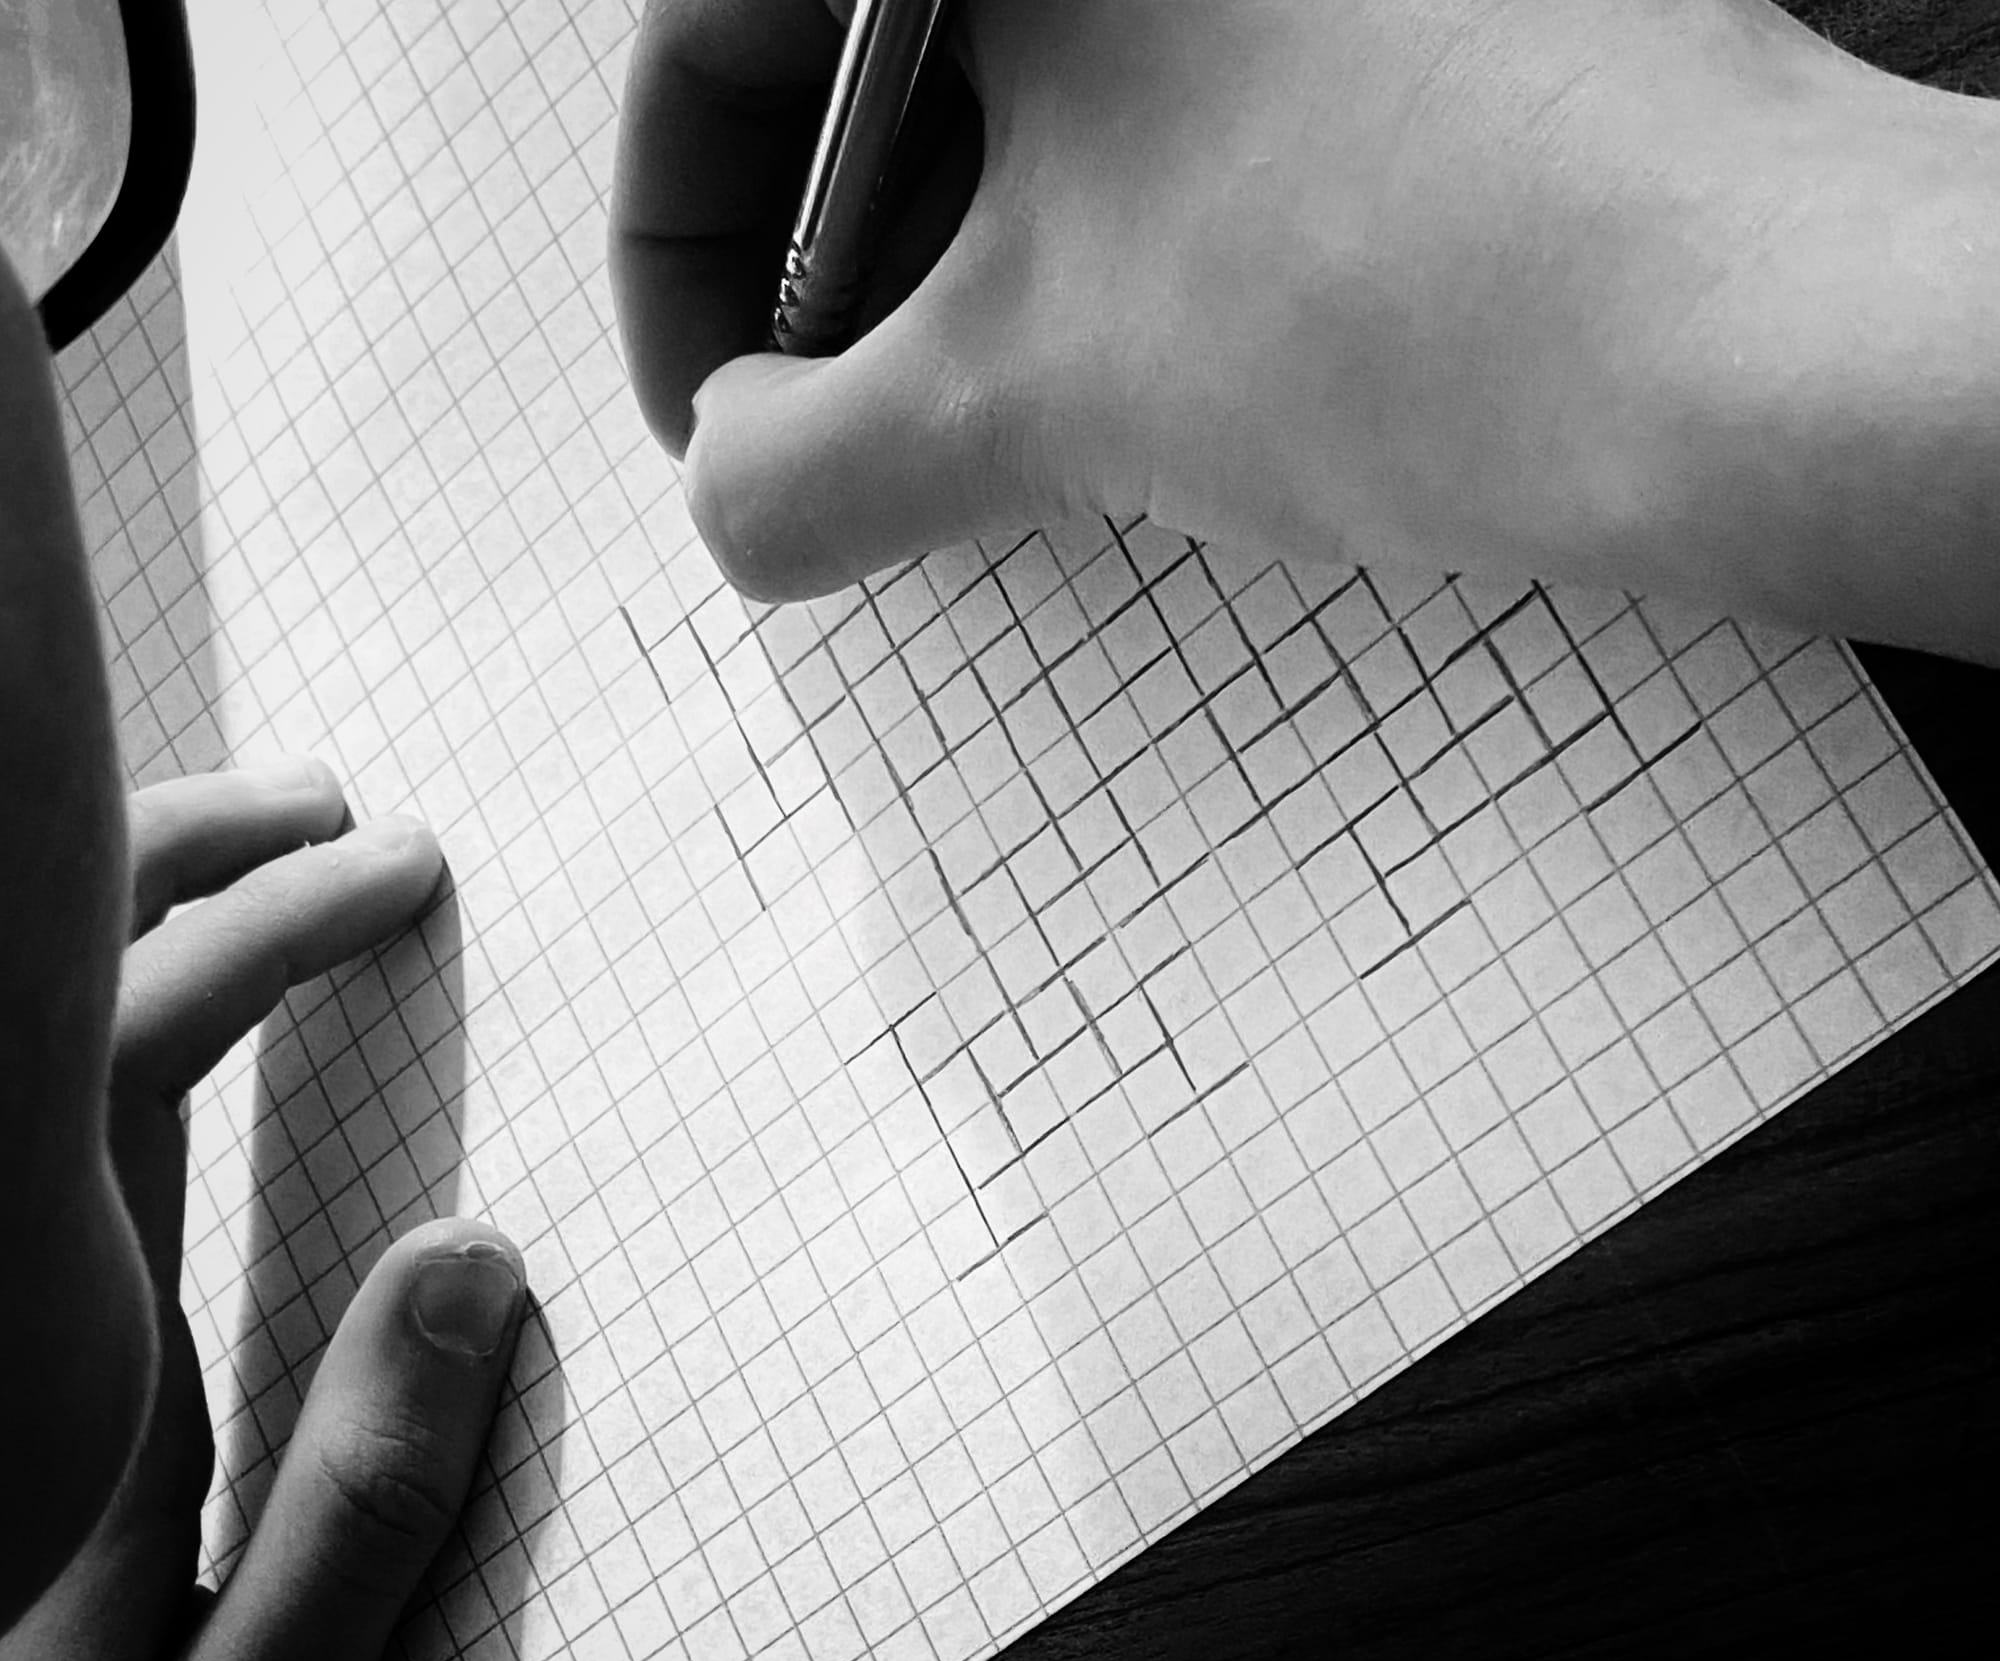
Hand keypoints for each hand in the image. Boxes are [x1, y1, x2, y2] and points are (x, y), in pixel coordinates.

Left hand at [0, 261, 528, 1660]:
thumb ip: (360, 1505)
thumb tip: (476, 1249)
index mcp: (51, 1380)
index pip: (122, 1070)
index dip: (258, 932)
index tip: (404, 868)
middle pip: (37, 1017)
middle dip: (178, 869)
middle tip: (342, 810)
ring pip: (17, 1070)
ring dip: (126, 934)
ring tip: (266, 855)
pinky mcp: (0, 1387)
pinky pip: (37, 1158)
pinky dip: (99, 1046)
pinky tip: (168, 1032)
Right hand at [612, 0, 1999, 660]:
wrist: (1734, 341)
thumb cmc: (1385, 289)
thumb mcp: (1026, 389)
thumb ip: (802, 461)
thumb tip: (733, 495)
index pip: (725, 22)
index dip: (683, 245)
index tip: (708, 415)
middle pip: (869, 49)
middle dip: (823, 269)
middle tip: (835, 441)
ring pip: (1016, 83)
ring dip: (954, 268)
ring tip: (977, 430)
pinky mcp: (1369, 15)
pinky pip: (1154, 101)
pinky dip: (1089, 236)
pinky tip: (1115, 361)